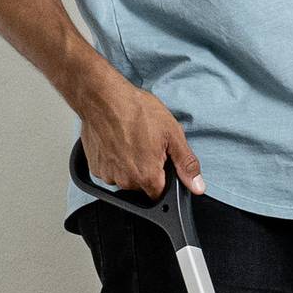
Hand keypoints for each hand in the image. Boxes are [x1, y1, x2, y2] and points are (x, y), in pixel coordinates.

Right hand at [78, 76, 204, 200]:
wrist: (103, 97)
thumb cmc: (135, 110)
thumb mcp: (172, 133)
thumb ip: (186, 164)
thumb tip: (197, 186)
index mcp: (147, 176)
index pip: (161, 195)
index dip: (165, 180)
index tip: (162, 164)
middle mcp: (125, 180)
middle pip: (142, 187)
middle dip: (148, 170)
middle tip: (148, 145)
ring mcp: (107, 175)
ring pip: (125, 178)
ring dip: (130, 165)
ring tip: (132, 140)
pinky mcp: (94, 167)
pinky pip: (110, 170)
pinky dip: (115, 160)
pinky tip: (118, 142)